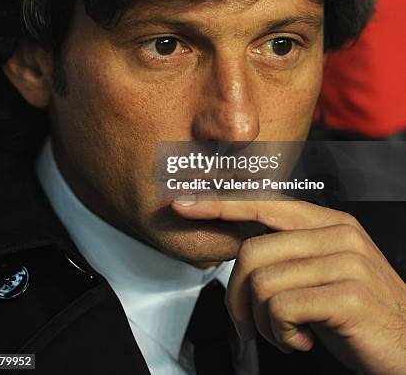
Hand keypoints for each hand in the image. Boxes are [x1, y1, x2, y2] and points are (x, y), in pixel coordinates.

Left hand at [172, 197, 405, 374]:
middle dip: (237, 296)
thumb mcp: (324, 273)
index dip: (221, 205)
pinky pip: (281, 307)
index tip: (185, 205)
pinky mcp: (347, 295)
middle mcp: (338, 234)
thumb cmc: (360, 314)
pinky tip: (303, 340)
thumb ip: (290, 254)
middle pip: (252, 251)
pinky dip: (282, 333)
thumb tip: (240, 251)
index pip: (264, 205)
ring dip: (264, 321)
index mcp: (329, 223)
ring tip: (288, 334)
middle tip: (249, 325)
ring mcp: (345, 261)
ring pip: (262, 282)